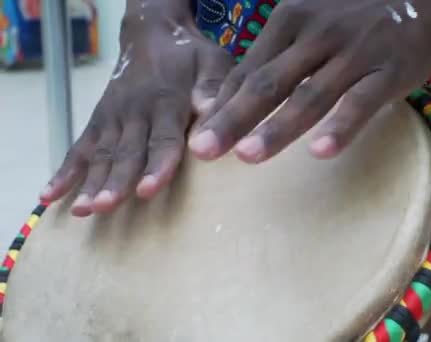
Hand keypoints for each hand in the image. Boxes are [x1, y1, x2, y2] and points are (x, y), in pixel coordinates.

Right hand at [40, 8, 233, 216]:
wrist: (153, 34)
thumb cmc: (190, 56)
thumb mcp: (212, 63)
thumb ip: (212, 89)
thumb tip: (214, 112)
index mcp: (167, 101)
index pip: (163, 138)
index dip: (157, 165)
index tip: (147, 189)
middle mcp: (135, 111)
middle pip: (126, 151)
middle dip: (116, 181)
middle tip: (105, 206)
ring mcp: (113, 117)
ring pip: (102, 153)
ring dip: (90, 182)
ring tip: (82, 209)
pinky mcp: (99, 121)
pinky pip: (80, 147)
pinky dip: (65, 171)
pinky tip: (50, 195)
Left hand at [187, 0, 430, 162]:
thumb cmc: (356, 13)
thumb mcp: (311, 20)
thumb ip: (277, 55)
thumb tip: (234, 95)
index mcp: (291, 21)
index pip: (248, 70)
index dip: (221, 105)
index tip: (196, 135)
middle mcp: (317, 35)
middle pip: (267, 84)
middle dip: (232, 120)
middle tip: (202, 151)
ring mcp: (354, 53)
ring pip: (310, 95)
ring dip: (277, 127)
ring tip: (247, 156)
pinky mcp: (389, 71)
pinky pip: (361, 102)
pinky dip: (341, 127)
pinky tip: (320, 152)